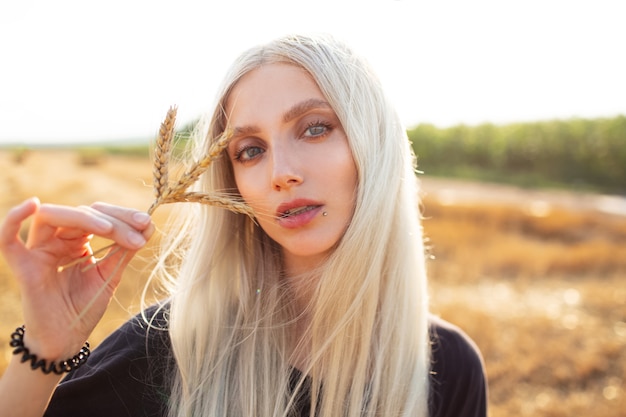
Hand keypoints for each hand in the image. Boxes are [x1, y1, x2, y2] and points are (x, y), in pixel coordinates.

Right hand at [0, 198, 153, 360]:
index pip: (98, 215)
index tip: (147, 224)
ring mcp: (38, 250)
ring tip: (111, 229)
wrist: (66, 340)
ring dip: (85, 218)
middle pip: (81, 213)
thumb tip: (148, 224)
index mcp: (76, 240)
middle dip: (114, 218)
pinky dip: (14, 217)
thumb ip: (125, 250)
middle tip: (140, 230)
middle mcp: (56, 240)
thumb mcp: (110, 274)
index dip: (123, 216)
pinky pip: (7, 238)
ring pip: (55, 216)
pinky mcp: (23, 266)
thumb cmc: (84, 307)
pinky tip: (32, 204)